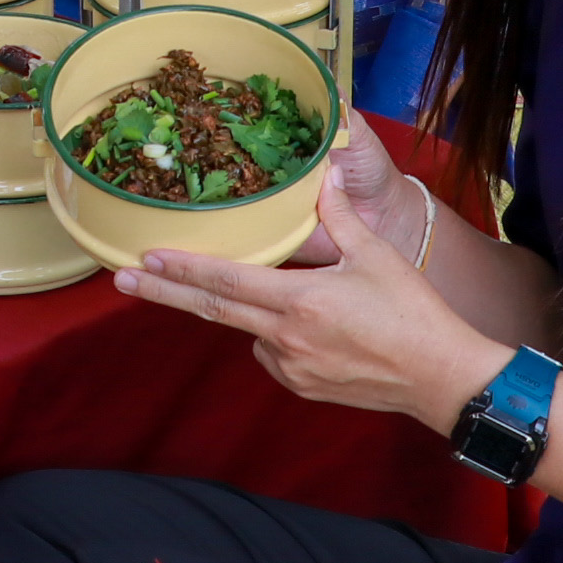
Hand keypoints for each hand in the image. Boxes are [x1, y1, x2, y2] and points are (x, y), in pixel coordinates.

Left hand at [118, 134, 490, 428]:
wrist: (440, 376)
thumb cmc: (413, 313)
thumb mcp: (376, 256)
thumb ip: (339, 217)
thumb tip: (322, 176)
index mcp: (299, 300)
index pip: (225, 280)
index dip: (182, 268)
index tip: (144, 259)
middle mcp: (285, 336)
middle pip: (212, 310)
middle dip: (164, 292)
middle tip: (122, 280)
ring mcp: (291, 366)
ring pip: (249, 331)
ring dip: (249, 313)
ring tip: (302, 303)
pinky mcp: (302, 386)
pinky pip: (272, 354)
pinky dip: (276, 337)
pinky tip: (314, 329)